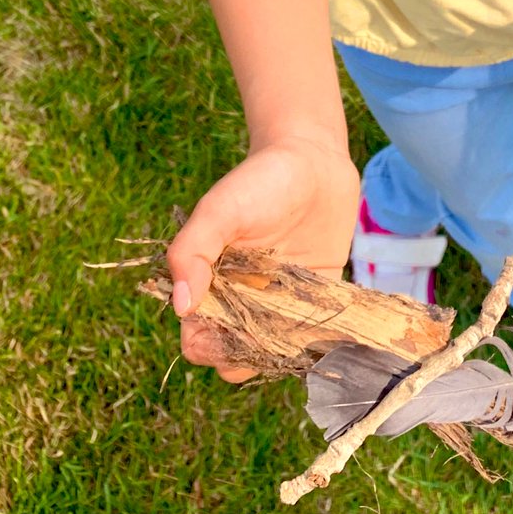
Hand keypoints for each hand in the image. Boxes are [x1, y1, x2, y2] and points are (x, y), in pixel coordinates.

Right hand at [166, 136, 359, 381]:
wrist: (311, 158)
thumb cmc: (257, 181)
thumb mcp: (218, 210)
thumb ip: (192, 252)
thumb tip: (181, 305)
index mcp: (210, 287)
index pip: (199, 341)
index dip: (209, 347)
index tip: (229, 332)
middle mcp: (243, 300)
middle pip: (238, 354)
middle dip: (250, 355)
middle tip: (270, 329)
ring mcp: (281, 301)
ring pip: (277, 350)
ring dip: (287, 352)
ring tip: (299, 331)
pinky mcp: (317, 294)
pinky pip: (315, 331)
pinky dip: (321, 340)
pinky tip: (331, 336)